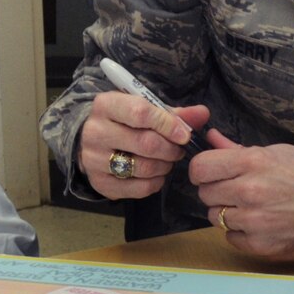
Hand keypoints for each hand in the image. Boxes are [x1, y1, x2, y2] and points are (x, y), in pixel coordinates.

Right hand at [78, 91, 207, 198]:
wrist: (89, 142)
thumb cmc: (123, 122)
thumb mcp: (144, 109)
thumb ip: (174, 113)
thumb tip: (203, 113)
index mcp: (106, 105)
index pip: (141, 113)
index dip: (168, 124)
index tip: (184, 134)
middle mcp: (95, 132)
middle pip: (145, 143)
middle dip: (171, 148)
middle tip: (178, 149)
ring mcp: (94, 159)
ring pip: (143, 167)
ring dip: (165, 166)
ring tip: (168, 160)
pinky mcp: (100, 183)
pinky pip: (138, 188)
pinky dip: (156, 182)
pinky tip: (156, 174)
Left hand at [190, 129, 293, 259]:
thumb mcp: (278, 153)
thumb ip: (239, 149)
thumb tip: (210, 138)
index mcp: (253, 162)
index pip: (200, 168)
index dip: (202, 171)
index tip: (210, 175)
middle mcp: (250, 191)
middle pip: (205, 194)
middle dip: (217, 192)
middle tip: (237, 192)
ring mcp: (254, 221)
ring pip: (215, 217)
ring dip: (228, 214)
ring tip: (252, 209)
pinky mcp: (259, 245)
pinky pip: (230, 237)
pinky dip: (241, 233)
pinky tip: (260, 225)